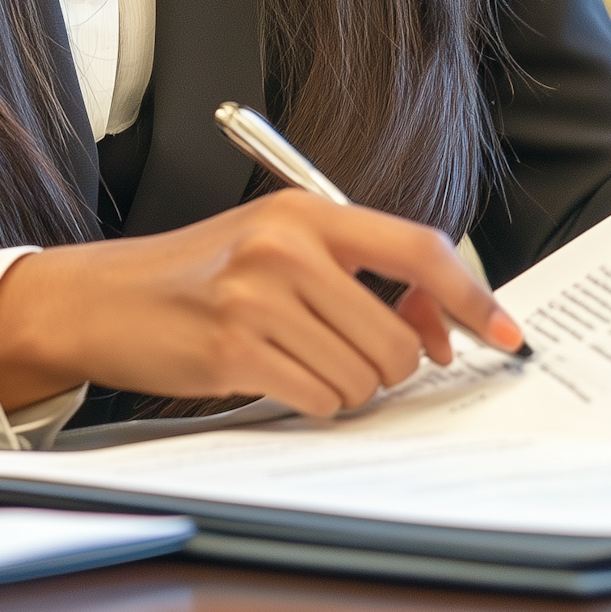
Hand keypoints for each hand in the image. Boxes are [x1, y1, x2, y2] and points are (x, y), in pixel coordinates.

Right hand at [0, 189, 524, 416]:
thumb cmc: (196, 274)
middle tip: (351, 353)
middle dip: (392, 363)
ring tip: (296, 357)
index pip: (418, 248)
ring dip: (346, 384)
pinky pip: (321, 399)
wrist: (104, 298)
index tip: (506, 332)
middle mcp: (286, 246)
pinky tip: (273, 374)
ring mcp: (259, 298)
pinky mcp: (235, 351)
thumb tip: (441, 328)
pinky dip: (311, 400)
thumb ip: (356, 273)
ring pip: (365, 376)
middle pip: (399, 334)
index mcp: (304, 211)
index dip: (473, 297)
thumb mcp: (276, 247)